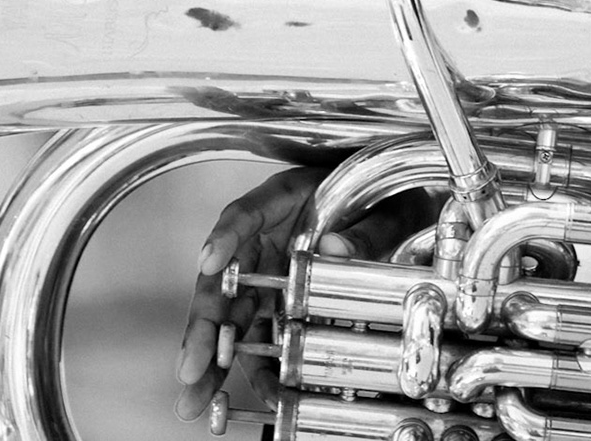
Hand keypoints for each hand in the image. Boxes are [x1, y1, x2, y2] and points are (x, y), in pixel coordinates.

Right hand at [173, 167, 437, 419]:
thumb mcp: (387, 208)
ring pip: (233, 314)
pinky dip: (260, 365)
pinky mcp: (281, 301)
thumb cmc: (387, 196)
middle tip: (190, 367)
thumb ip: (364, 230)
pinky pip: (263, 334)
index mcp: (284, 199)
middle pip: (224, 278)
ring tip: (196, 396)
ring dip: (214, 357)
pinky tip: (261, 392)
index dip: (225, 237)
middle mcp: (265, 237)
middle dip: (203, 326)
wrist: (400, 205)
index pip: (245, 213)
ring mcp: (269, 271)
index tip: (210, 262)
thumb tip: (335, 248)